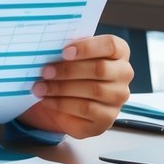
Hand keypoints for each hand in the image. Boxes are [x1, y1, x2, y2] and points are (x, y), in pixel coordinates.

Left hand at [17, 35, 132, 138]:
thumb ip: (67, 50)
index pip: (111, 45)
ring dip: (61, 88)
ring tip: (40, 87)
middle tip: (45, 71)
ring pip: (93, 90)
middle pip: (100, 69)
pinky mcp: (107, 118)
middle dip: (68, 70)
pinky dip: (62, 104)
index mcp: (118, 53)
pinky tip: (47, 100)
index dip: (87, 47)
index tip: (64, 52)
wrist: (66, 101)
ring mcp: (118, 98)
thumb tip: (51, 48)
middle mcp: (123, 74)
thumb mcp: (69, 57)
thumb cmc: (70, 71)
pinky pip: (86, 110)